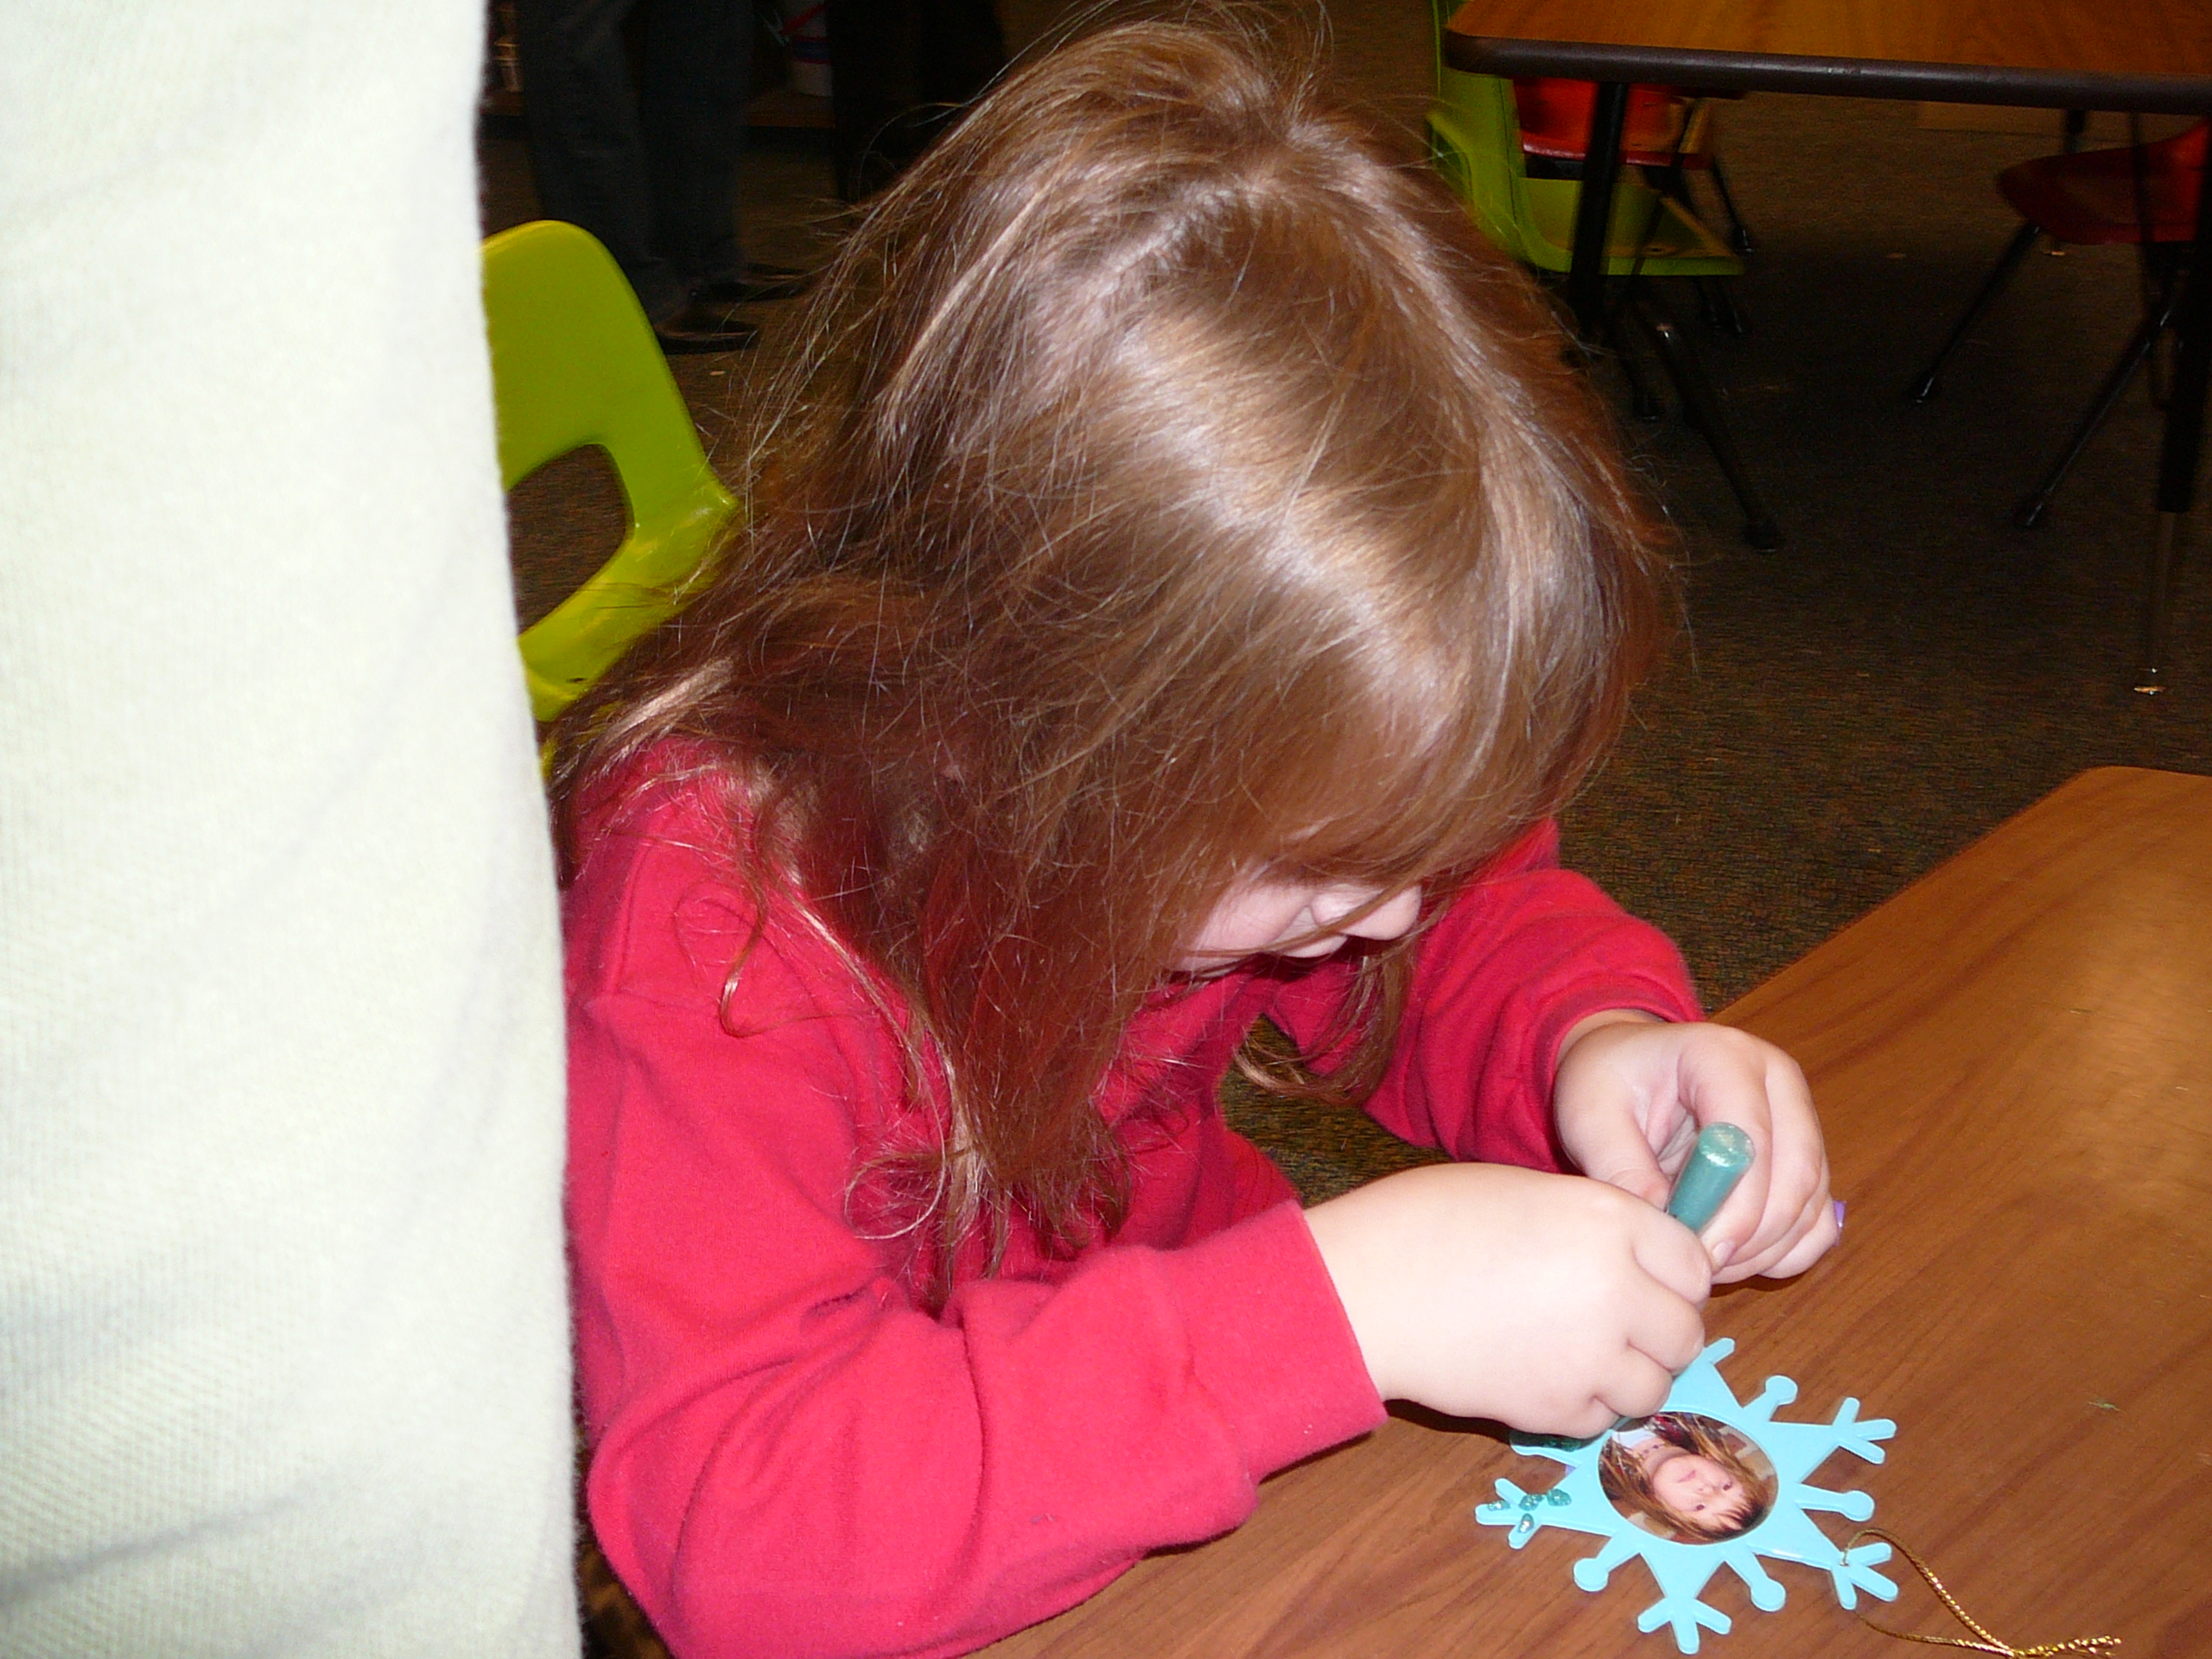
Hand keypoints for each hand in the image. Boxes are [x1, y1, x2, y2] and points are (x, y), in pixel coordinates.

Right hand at [1303, 1162, 1709, 1437]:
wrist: (1365, 1288)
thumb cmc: (1427, 1221)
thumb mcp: (1526, 1192)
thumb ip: (1594, 1226)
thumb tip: (1635, 1264)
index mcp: (1610, 1220)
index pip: (1693, 1264)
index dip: (1671, 1274)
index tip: (1644, 1278)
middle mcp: (1617, 1290)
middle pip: (1685, 1332)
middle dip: (1657, 1330)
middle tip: (1614, 1321)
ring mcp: (1591, 1357)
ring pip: (1653, 1386)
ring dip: (1627, 1373)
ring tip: (1579, 1352)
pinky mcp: (1556, 1409)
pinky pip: (1603, 1417)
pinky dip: (1585, 1402)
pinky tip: (1544, 1373)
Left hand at [1552, 1013, 1838, 1283]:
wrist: (1626, 1064)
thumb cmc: (1607, 1082)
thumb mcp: (1590, 1115)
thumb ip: (1620, 1166)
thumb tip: (1667, 1222)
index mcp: (1724, 1055)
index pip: (1751, 1138)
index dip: (1731, 1205)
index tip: (1697, 1252)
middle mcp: (1777, 1080)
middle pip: (1794, 1174)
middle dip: (1750, 1236)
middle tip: (1698, 1267)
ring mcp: (1799, 1116)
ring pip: (1809, 1202)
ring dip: (1765, 1249)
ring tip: (1705, 1263)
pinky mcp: (1805, 1155)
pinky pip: (1818, 1218)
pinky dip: (1785, 1251)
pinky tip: (1736, 1259)